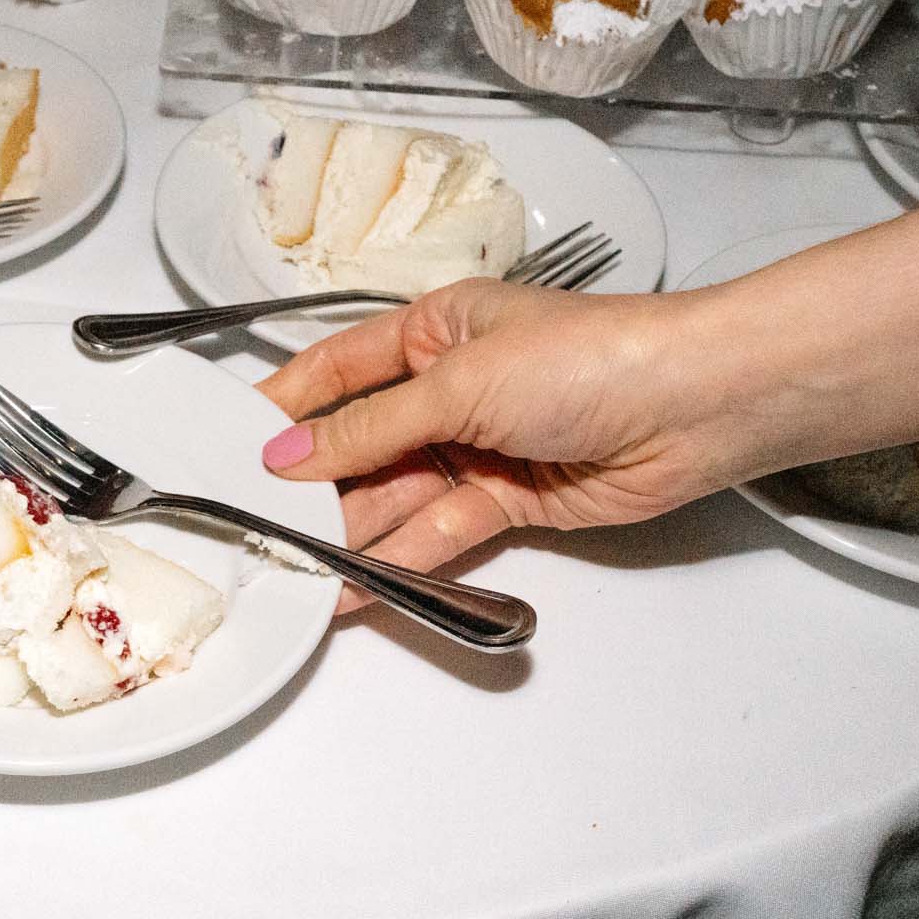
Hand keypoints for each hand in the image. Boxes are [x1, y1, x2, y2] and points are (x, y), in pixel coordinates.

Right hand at [257, 279, 740, 606]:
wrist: (694, 408)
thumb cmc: (588, 358)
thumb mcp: (459, 382)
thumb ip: (368, 428)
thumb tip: (285, 456)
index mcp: (433, 331)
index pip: (336, 371)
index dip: (281, 408)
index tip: (223, 445)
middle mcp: (450, 389)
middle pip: (359, 445)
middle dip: (308, 487)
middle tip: (247, 524)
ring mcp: (477, 449)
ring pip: (393, 498)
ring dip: (345, 534)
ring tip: (287, 568)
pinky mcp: (506, 503)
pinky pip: (434, 534)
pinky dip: (395, 562)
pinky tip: (350, 587)